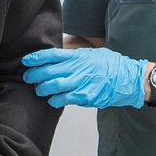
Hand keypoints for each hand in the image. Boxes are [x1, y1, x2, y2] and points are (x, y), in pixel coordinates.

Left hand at [22, 48, 146, 108]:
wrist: (130, 79)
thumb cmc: (113, 65)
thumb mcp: (93, 54)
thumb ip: (76, 55)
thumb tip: (59, 55)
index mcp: (78, 56)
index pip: (51, 55)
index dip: (36, 58)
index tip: (26, 61)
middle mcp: (77, 68)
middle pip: (47, 71)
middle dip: (33, 75)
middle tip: (27, 77)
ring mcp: (80, 83)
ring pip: (52, 86)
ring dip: (42, 89)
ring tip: (39, 90)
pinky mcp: (84, 96)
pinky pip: (63, 99)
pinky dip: (54, 100)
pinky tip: (52, 100)